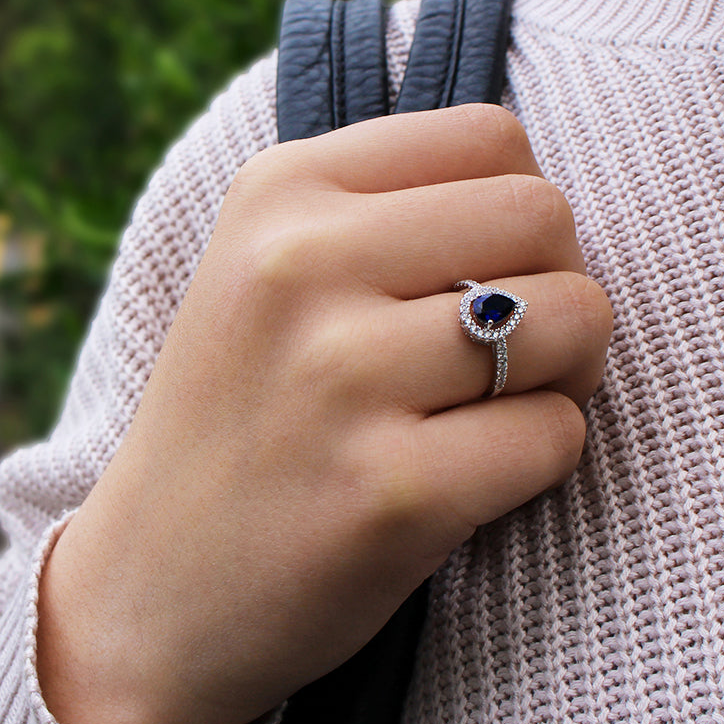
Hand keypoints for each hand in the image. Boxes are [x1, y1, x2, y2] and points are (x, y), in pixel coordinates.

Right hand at [36, 104, 611, 723]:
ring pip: (574, 318)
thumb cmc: (241, 415)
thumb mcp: (266, 269)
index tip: (486, 271)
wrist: (149, 588)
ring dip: (568, 371)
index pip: (490, 135)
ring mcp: (340, 377)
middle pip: (544, 214)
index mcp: (279, 190)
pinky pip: (556, 435)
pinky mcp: (387, 491)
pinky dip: (540, 458)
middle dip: (561, 281)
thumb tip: (539, 193)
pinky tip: (472, 479)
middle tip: (514, 349)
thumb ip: (386, 210)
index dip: (519, 207)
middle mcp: (299, 264)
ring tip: (501, 407)